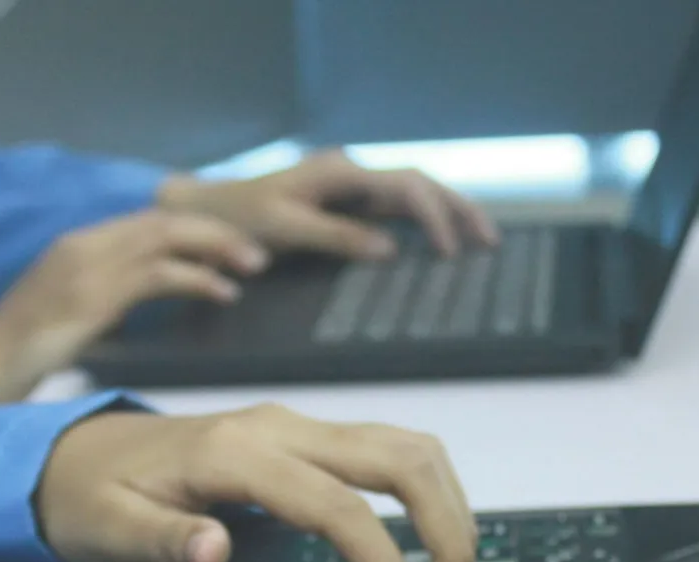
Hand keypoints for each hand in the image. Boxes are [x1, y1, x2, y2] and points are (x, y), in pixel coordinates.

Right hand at [0, 210, 267, 402]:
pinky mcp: (92, 294)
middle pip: (164, 219)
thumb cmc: (17, 364)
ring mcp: (85, 265)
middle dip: (215, 231)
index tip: (226, 246)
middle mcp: (81, 246)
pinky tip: (223, 293)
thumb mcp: (65, 324)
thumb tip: (128, 313)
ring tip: (253, 266)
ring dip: (217, 247)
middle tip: (256, 253)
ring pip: (168, 236)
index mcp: (75, 249)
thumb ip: (98, 308)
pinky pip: (159, 273)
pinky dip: (197, 278)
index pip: (145, 223)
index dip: (191, 229)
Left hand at [36, 403, 476, 561]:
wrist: (64, 456)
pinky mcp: (303, 442)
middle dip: (449, 532)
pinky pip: (390, 461)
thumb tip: (214, 551)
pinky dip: (425, 508)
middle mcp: (279, 426)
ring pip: (410, 451)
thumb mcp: (104, 526)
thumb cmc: (84, 499)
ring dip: (448, 518)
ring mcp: (296, 428)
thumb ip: (160, 538)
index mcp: (235, 451)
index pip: (339, 502)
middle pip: (403, 458)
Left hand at [157, 149, 498, 259]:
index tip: (449, 252)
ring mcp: (349, 188)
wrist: (207, 211)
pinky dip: (423, 221)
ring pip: (411, 193)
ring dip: (446, 213)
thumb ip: (336, 237)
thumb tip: (389, 248)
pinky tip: (441, 239)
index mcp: (342, 173)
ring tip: (479, 238)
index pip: (407, 187)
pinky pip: (393, 208)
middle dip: (458, 209)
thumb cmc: (239, 220)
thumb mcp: (285, 230)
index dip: (434, 218)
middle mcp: (351, 174)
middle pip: (421, 183)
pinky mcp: (344, 205)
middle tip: (490, 240)